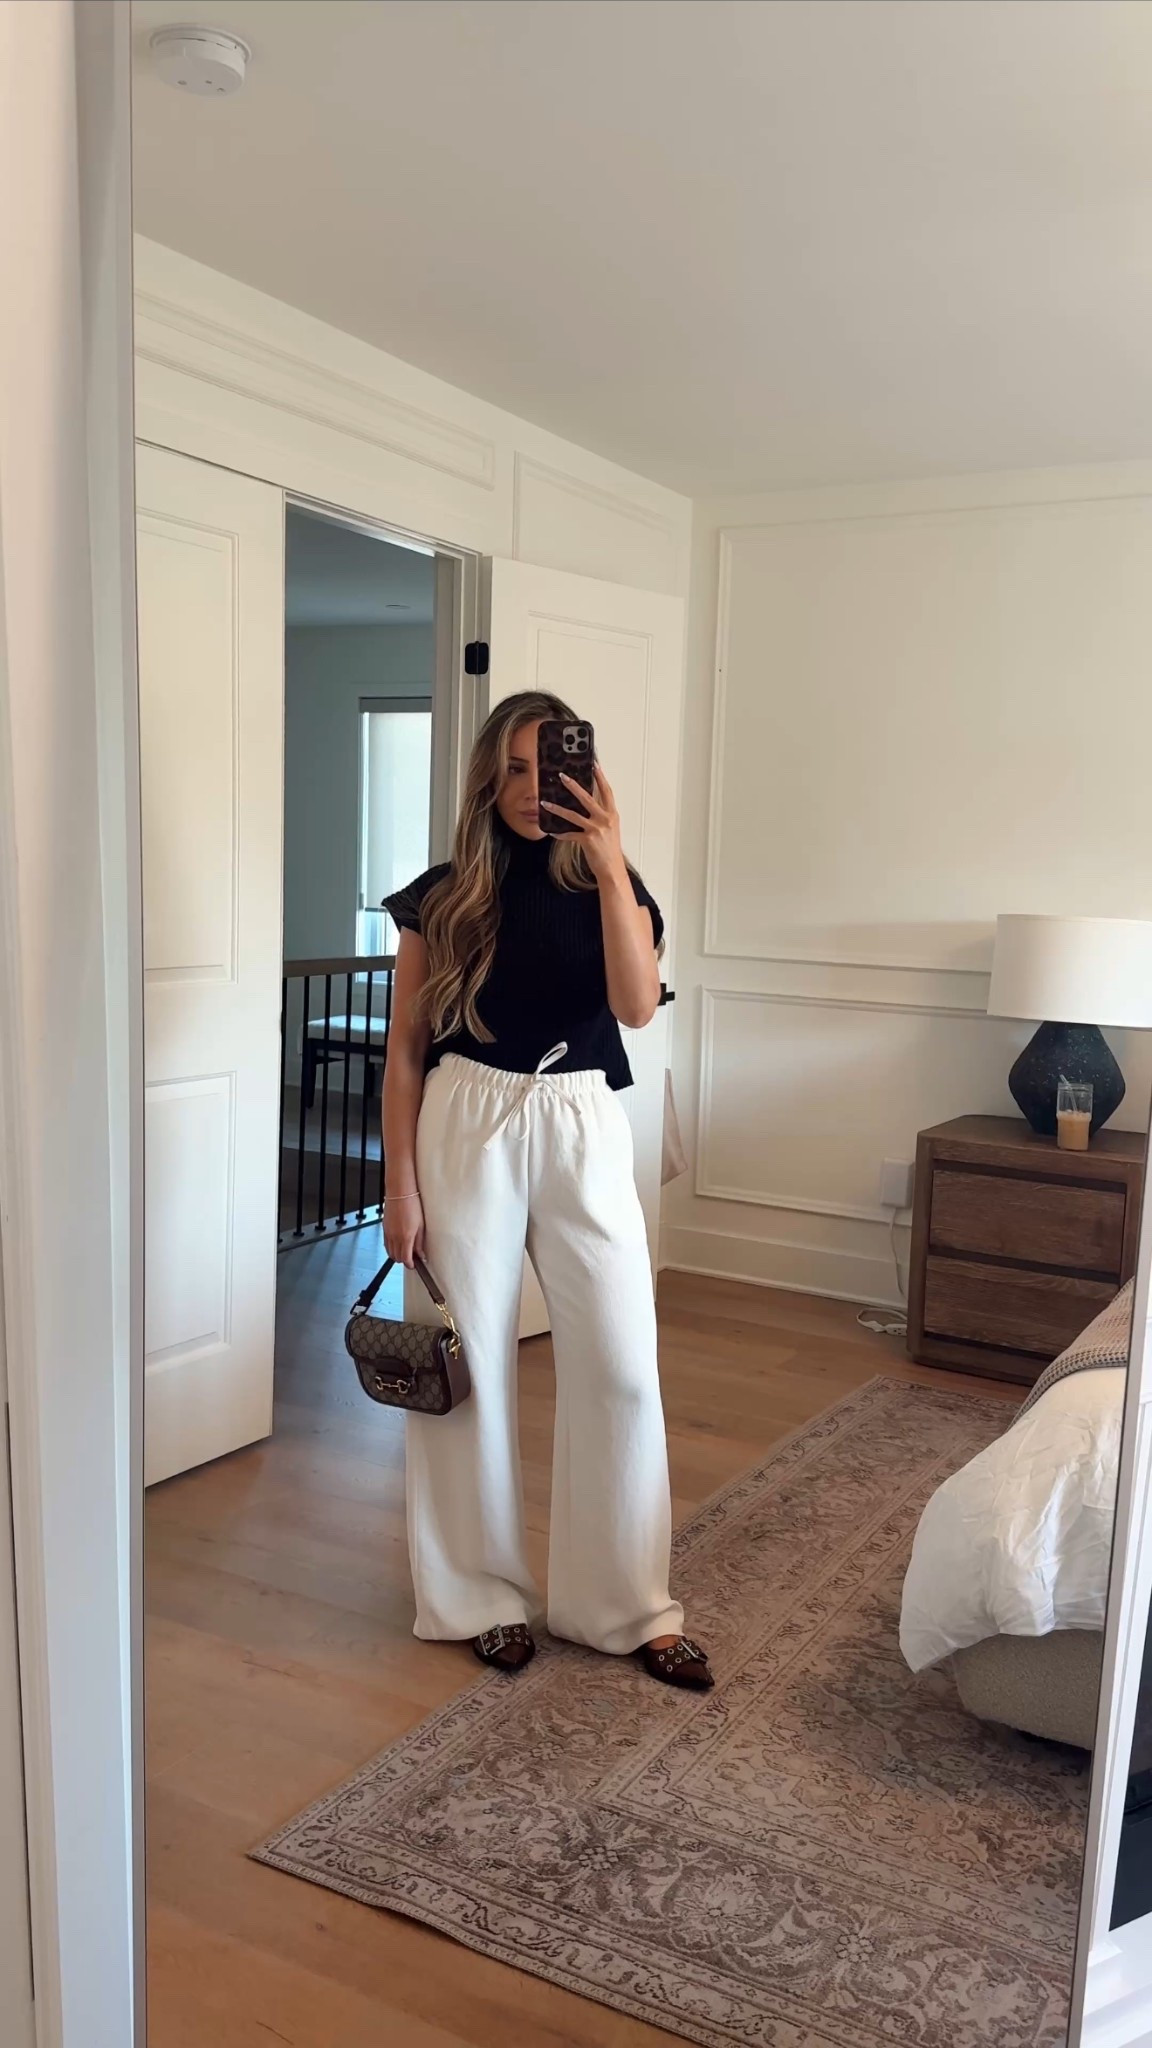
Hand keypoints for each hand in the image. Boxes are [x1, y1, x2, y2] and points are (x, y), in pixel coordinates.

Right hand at [383, 1192, 425, 1268]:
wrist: (400, 1193)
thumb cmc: (412, 1205)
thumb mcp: (421, 1225)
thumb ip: (420, 1242)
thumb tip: (421, 1253)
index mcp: (406, 1237)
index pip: (405, 1259)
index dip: (410, 1264)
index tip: (414, 1264)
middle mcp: (395, 1237)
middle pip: (396, 1258)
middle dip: (404, 1260)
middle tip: (411, 1257)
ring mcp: (388, 1234)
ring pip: (390, 1252)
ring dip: (397, 1255)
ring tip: (405, 1250)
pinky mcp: (384, 1229)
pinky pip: (386, 1244)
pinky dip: (391, 1248)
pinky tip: (398, 1244)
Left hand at [541, 765, 625, 880]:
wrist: (612, 869)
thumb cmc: (610, 849)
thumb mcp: (610, 828)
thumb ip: (601, 815)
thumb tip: (588, 803)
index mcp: (612, 814)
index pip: (606, 791)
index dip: (600, 777)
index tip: (594, 764)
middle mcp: (605, 819)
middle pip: (587, 798)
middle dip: (573, 786)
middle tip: (562, 776)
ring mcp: (596, 829)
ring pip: (573, 815)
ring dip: (557, 808)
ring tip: (544, 802)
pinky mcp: (587, 840)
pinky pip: (569, 834)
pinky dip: (559, 833)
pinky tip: (550, 831)